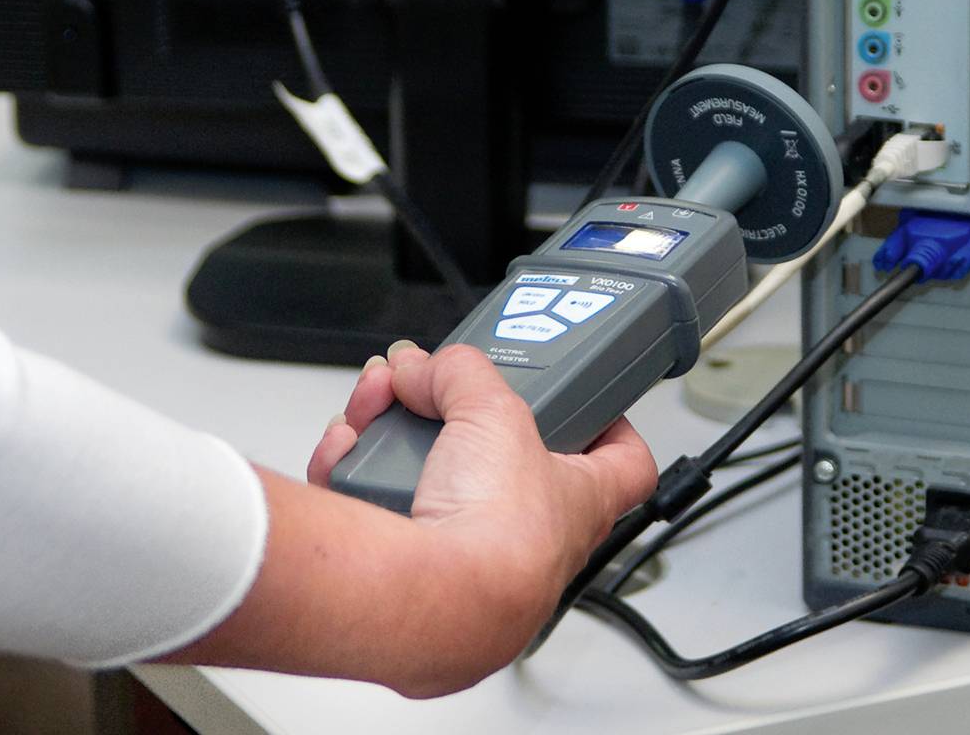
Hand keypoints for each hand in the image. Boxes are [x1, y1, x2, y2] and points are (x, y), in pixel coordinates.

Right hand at [162, 342, 654, 697]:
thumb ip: (461, 375)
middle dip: (448, 421)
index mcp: (579, 501)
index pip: (626, 465)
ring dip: (388, 442)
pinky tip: (344, 452)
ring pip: (428, 483)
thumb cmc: (498, 532)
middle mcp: (530, 540)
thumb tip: (427, 367)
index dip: (610, 426)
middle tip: (425, 393)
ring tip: (372, 412)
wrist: (434, 601)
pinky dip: (353, 478)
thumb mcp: (492, 411)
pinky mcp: (414, 579)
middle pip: (495, 463)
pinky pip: (378, 514)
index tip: (586, 398)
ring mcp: (469, 563)